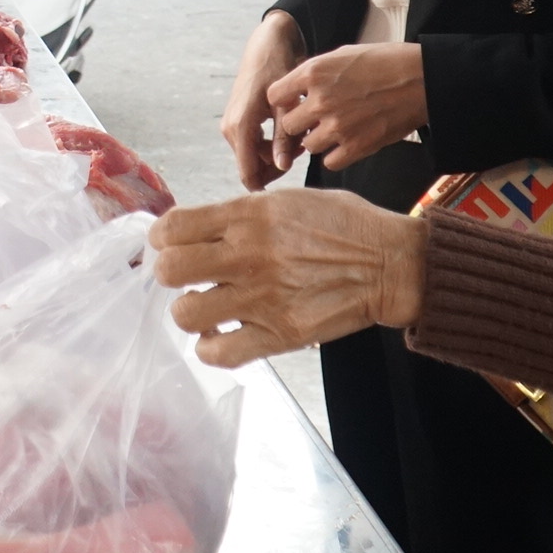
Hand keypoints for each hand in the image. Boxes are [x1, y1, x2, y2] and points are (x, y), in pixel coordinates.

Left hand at [152, 189, 425, 366]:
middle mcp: (248, 256)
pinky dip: (211, 348)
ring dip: (189, 311)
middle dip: (168, 274)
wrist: (390, 263)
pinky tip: (221, 335)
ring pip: (187, 314)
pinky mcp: (280, 334)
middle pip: (169, 270)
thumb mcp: (288, 200)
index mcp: (249, 216)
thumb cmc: (345, 225)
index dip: (162, 237)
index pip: (173, 227)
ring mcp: (262, 298)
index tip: (169, 243)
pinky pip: (220, 353)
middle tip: (184, 277)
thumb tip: (203, 228)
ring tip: (204, 306)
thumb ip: (242, 213)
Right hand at [221, 11, 307, 188]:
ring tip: (300, 139)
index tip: (291, 191)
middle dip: (278, 166)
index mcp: (241, 126)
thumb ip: (284, 138)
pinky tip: (290, 133)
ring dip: (276, 155)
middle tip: (302, 151)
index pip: (248, 173)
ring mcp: (232, 125)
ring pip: (255, 157)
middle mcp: (231, 129)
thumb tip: (282, 168)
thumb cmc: (280, 69)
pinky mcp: (237, 121)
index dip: (266, 187)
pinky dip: (271, 145)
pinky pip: (253, 145)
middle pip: (253, 168)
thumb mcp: (287, 104)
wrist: (268, 44)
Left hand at [266, 42, 427, 173]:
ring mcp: (338, 126)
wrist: (422, 79)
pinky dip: (336, 155)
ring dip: (318, 140)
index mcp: (314, 72)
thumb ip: (316, 73)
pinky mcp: (357, 146)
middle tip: (315, 120)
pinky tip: (347, 142)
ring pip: (307, 146)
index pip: (274, 95)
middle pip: (287, 125)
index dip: (284, 100)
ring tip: (335, 130)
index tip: (294, 102)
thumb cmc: (385, 62)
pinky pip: (329, 162)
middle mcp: (321, 100)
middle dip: (299, 123)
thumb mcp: (343, 55)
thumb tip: (297, 89)